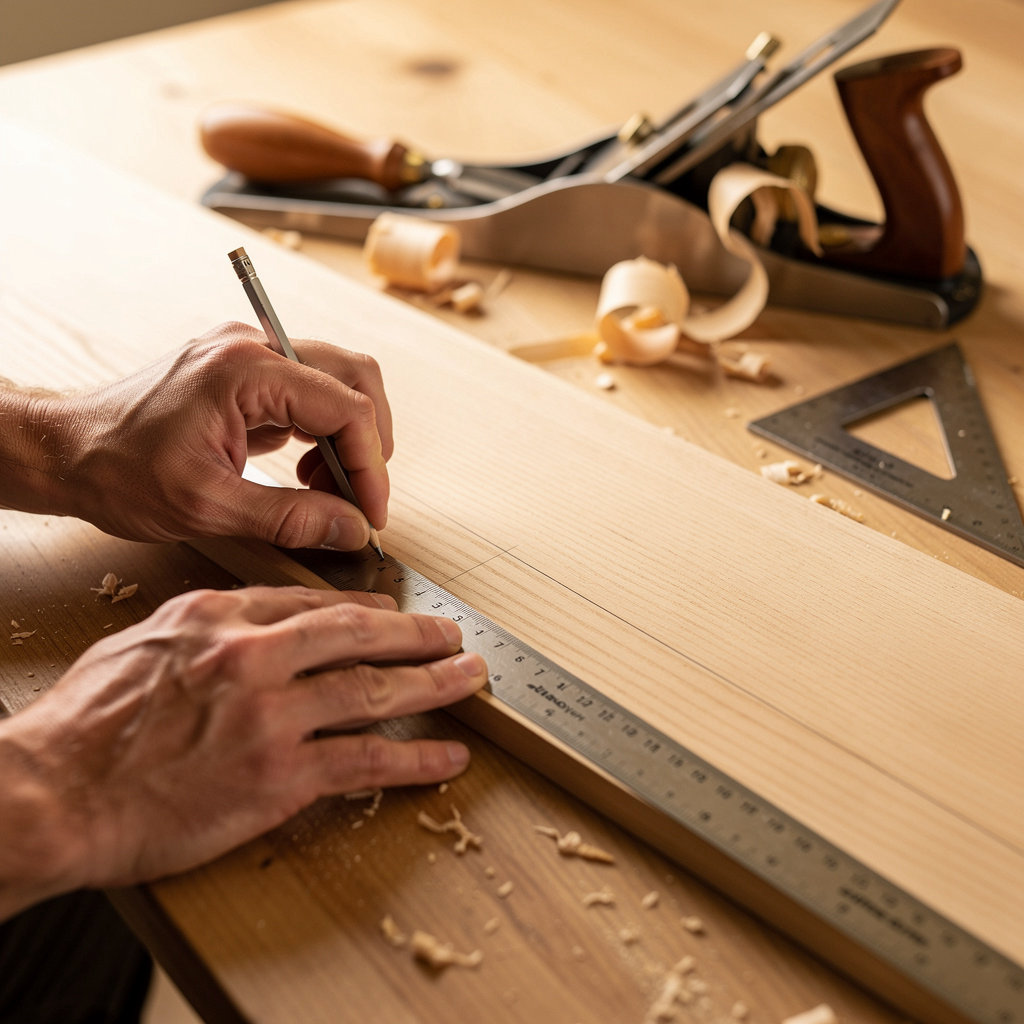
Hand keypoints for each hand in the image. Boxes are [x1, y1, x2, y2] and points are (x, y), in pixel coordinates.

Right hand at [0, 586, 485, 912]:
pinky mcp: (278, 777)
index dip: (364, 608)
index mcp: (220, 616)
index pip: (311, 603)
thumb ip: (206, 626)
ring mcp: (271, 715)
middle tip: (451, 633)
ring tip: (469, 679)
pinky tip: (447, 758)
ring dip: (433, 684)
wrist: (52, 794)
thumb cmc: (83, 724)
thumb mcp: (142, 642)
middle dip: (416, 633)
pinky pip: (365, 763)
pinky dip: (414, 759)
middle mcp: (254, 656)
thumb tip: (247, 620)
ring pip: (375, 691)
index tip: (392, 612)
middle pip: (359, 634)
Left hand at [47, 322, 393, 548]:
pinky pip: (308, 393)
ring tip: (324, 488)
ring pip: (337, 382)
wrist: (66, 453)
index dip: (370, 466)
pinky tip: (303, 470)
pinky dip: (321, 434)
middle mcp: (253, 348)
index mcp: (245, 370)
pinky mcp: (244, 374)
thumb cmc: (117, 471)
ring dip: (346, 438)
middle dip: (369, 442)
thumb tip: (349, 528)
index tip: (370, 512)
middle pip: (355, 378)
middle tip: (358, 496)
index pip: (346, 406)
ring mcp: (248, 356)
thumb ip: (289, 518)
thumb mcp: (207, 507)